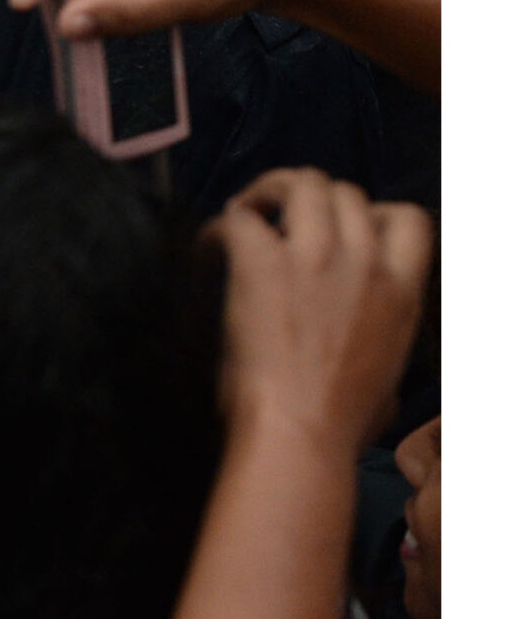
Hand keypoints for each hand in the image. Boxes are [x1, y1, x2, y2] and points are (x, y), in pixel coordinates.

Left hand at [211, 169, 431, 452]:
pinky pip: (240, 217)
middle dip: (311, 198)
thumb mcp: (389, 380)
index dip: (373, 212)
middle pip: (346, 192)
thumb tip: (370, 358)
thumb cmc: (338, 425)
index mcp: (402, 293)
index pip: (408, 219)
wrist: (301, 434)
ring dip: (269, 192)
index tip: (342, 230)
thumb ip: (383, 347)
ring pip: (302, 184)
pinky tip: (210, 249)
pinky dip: (222, 225)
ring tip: (247, 214)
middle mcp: (365, 265)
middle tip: (279, 218)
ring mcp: (316, 259)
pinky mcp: (265, 266)